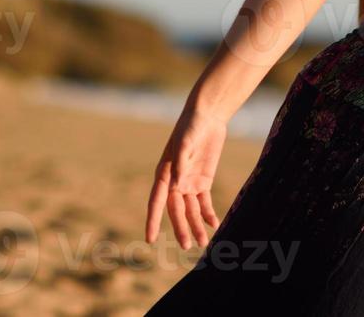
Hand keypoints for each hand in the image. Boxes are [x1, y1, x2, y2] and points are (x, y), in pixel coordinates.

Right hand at [145, 105, 226, 249]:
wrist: (207, 116)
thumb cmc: (191, 126)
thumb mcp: (185, 142)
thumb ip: (180, 162)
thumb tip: (177, 184)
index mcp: (164, 174)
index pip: (156, 202)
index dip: (153, 220)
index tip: (150, 239)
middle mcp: (175, 182)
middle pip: (176, 211)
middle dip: (181, 228)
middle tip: (187, 246)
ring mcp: (189, 182)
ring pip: (191, 210)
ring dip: (196, 225)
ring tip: (203, 242)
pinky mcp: (203, 181)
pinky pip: (204, 202)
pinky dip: (208, 214)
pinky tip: (214, 225)